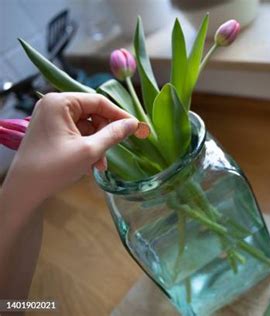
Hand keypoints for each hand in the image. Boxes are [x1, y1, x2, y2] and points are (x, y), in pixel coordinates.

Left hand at [4, 92, 147, 205]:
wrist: (24, 190)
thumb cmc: (54, 167)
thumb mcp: (89, 150)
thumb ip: (113, 134)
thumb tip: (133, 124)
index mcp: (60, 102)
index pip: (98, 101)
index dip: (119, 115)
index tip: (135, 128)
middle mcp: (54, 105)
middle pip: (93, 113)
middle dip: (105, 134)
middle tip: (113, 152)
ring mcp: (51, 118)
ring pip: (87, 126)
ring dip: (97, 144)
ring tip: (99, 165)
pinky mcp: (50, 131)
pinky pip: (77, 134)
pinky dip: (86, 147)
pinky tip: (89, 164)